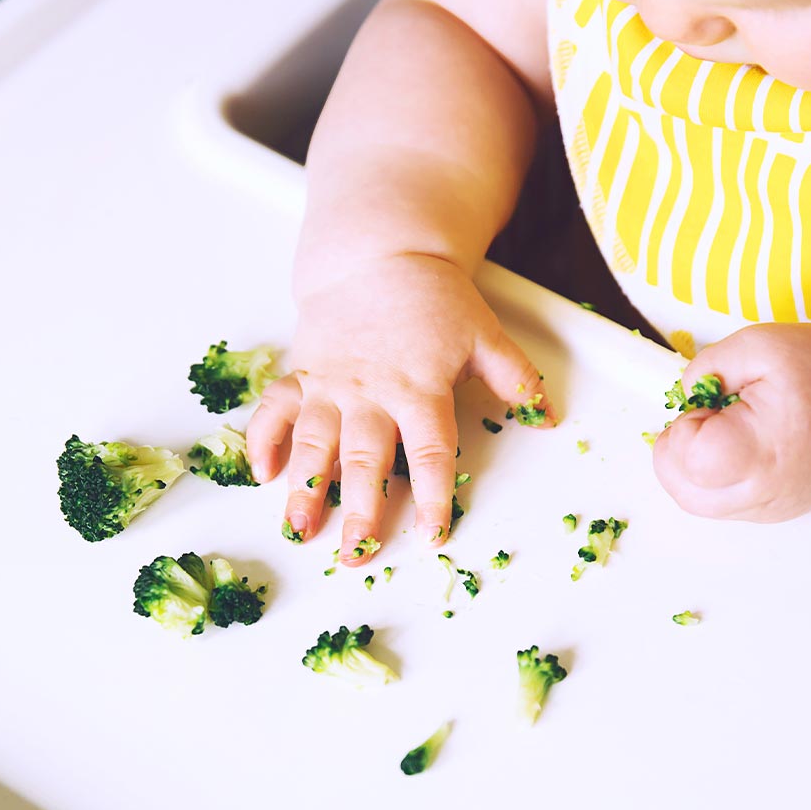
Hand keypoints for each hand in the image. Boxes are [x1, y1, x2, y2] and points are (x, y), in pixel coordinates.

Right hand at [246, 252, 553, 563]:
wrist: (377, 255)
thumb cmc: (434, 299)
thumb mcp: (485, 334)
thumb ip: (517, 379)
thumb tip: (549, 418)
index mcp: (420, 388)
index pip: (429, 453)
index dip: (431, 497)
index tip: (431, 535)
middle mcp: (371, 392)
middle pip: (365, 459)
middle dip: (359, 511)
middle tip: (354, 554)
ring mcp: (330, 384)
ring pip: (313, 442)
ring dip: (304, 488)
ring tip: (298, 529)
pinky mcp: (302, 373)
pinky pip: (274, 410)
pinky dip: (263, 440)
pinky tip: (261, 474)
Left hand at [651, 323, 810, 521]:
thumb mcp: (763, 344)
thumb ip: (710, 365)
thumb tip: (685, 394)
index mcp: (765, 449)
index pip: (690, 459)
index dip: (686, 427)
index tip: (711, 406)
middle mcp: (766, 491)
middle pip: (684, 489)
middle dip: (680, 449)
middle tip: (713, 419)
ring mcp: (767, 509)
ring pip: (694, 501)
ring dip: (690, 465)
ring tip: (722, 432)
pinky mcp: (768, 514)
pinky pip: (716, 503)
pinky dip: (711, 477)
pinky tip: (735, 448)